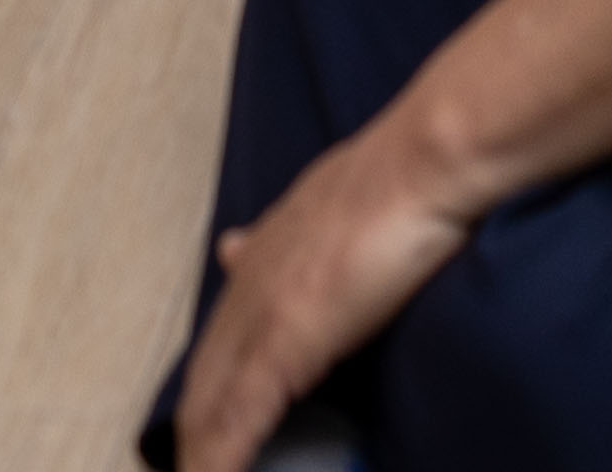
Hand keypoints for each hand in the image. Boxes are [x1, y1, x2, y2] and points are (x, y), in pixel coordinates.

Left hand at [170, 120, 482, 471]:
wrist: (419, 168)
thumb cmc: (400, 182)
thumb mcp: (333, 202)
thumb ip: (294, 237)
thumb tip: (247, 245)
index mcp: (263, 256)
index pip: (222, 338)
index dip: (210, 385)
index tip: (202, 421)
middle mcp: (248, 285)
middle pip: (203, 379)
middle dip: (194, 428)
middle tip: (192, 466)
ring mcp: (260, 316)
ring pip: (211, 405)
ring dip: (201, 450)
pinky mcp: (281, 342)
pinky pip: (239, 418)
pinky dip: (220, 458)